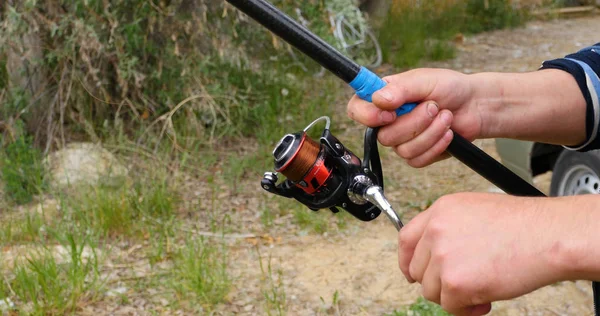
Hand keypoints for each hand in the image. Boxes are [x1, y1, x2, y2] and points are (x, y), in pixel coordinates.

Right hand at [347, 68, 481, 166]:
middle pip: (383, 136)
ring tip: (445, 116)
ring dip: (430, 132)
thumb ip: (401, 88)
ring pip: (402, 150)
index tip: (390, 112)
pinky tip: (448, 133)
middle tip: (433, 106)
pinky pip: (417, 159)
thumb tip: (379, 99)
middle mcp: (387, 120)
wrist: (474, 105)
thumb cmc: (448, 87)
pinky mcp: (417, 154)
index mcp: (382, 98)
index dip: (368, 115)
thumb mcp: (424, 80)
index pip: (356, 109)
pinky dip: (436, 145)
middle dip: (414, 122)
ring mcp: (401, 139)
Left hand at [399, 193, 575, 315]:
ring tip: (481, 288)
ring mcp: (443, 256)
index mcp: (440, 210)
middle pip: (418, 268)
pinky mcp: (455, 282)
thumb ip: (450, 228)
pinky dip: (467, 309)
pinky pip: (450, 306)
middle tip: (464, 284)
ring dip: (453, 295)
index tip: (413, 273)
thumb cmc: (524, 225)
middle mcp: (436, 231)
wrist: (549, 236)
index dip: (408, 260)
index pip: (406, 238)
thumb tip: (436, 254)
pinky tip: (485, 299)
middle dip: (438, 281)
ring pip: (431, 290)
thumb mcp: (475, 210)